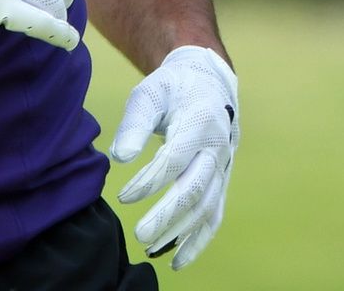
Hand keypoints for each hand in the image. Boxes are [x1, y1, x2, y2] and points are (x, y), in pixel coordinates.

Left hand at [111, 45, 238, 269]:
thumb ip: (135, 124)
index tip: (122, 195)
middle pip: (194, 188)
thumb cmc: (172, 90)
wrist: (207, 83)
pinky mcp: (222, 182)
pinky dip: (198, 240)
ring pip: (206, 207)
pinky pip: (214, 215)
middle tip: (139, 232)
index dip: (149, 181)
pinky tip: (177, 259)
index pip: (174, 159)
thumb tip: (120, 157)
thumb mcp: (149, 94)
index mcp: (199, 122)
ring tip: (152, 248)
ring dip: (181, 232)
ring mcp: (223, 168)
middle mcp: (217, 149)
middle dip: (167, 214)